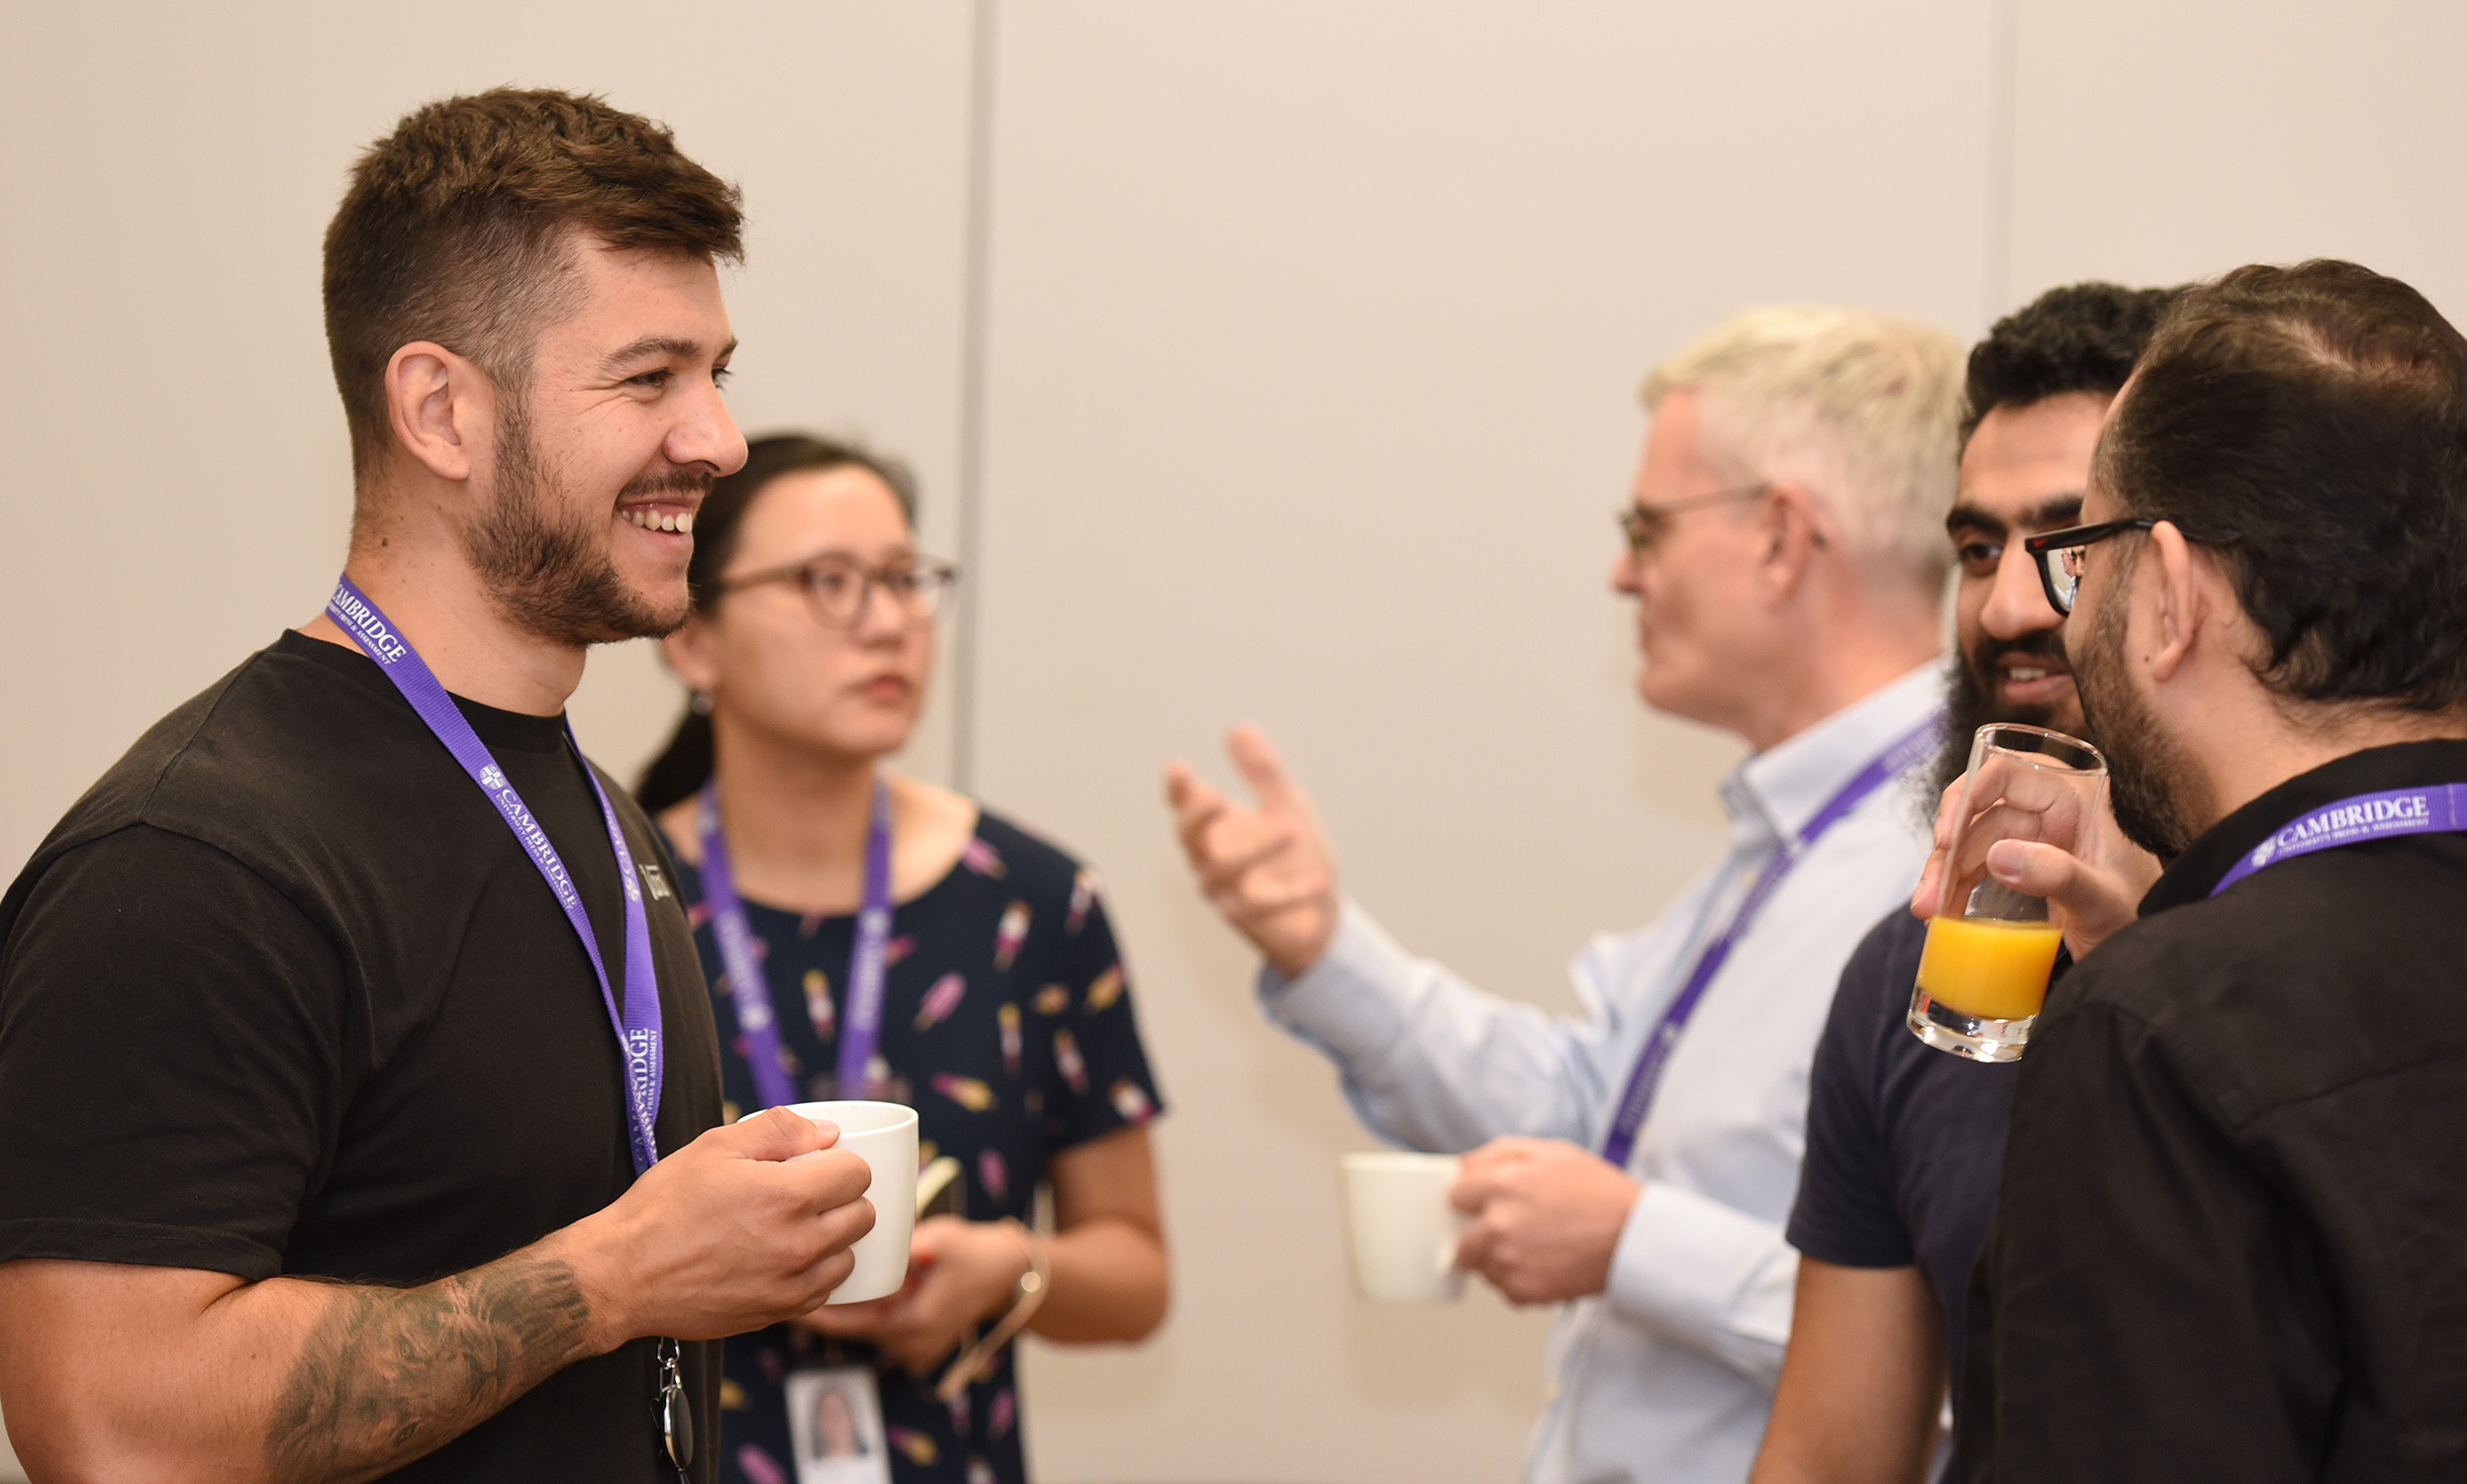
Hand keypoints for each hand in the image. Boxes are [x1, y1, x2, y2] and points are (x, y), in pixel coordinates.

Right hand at [562, 1106, 875, 1346]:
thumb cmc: (663, 1207)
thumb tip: (827, 1133)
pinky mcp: (776, 1314)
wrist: (622, 1274)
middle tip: (809, 1192)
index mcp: (789, 1196)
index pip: (858, 1173)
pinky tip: (786, 1259)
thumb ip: (779, 1130)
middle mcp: (800, 1244)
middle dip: (843, 1197)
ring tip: (797, 1227)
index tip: (817, 1163)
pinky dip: (815, 1274)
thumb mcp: (714, 1147)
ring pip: (849, 1257)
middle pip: (863, 1215)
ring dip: (834, 1239)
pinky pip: (822, 1292)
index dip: (840, 1161)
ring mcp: (790, 1285)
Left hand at [797, 1217, 1030, 1370]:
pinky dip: (870, 1308)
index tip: (785, 1299)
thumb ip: (906, 1248)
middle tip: (793, 1277)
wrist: (1011, 1273)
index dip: (815, 1312)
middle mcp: (911, 1344)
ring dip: (849, 1306)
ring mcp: (916, 1348)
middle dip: (827, 1303)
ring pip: (866, 1327)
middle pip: (853, 1327)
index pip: (849, 1324)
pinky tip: (860, 1285)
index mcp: (913, 1325)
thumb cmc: (977, 1253)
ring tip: (821, 1275)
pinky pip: (881, 1326)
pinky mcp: (918, 1342)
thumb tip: (867, 1240)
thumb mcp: (940, 1241)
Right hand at [1164, 725, 1340, 976]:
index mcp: (1215, 825)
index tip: (1179, 769)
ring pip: (1223, 870)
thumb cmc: (1296, 853)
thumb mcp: (1288, 807)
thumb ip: (1264, 774)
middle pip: (1189, 836)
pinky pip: (1262, 906)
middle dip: (1198, 818)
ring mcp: (1225, 890)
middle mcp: (1210, 856)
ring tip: (1292, 828)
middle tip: (1216, 797)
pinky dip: (1291, 893)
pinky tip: (1320, 880)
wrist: (1318, 911)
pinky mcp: (1248, 918)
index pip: (1185, 805)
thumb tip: (1238, 730)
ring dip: (1256, 849)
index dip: (1178, 789)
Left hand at [1450, 1137, 1639, 1305]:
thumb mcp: (1550, 1152)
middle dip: (1480, 1238)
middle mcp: (1499, 1223)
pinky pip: (1505, 1290)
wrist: (1633, 1237)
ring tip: (1538, 1248)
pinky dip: (1521, 1282)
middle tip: (1513, 1233)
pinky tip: (1546, 1266)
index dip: (1472, 1201)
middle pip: (1461, 1242)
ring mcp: (1509, 1260)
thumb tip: (1462, 1167)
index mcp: (1502, 1184)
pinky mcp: (1523, 1289)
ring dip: (1501, 1262)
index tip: (1483, 1205)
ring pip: (1484, 1269)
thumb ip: (1497, 1154)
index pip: (1455, 1196)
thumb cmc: (1597, 1192)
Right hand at [1910, 755, 2161, 958]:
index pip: (2007, 774)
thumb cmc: (2142, 917)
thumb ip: (2059, 876)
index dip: (1968, 797)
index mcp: (2074, 798)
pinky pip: (1976, 869)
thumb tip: (1999, 856)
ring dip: (1943, 875)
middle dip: (1947, 852)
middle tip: (1930, 894)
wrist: (2154, 954)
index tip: (1946, 837)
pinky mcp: (2021, 868)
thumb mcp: (2104, 900)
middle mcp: (2048, 811)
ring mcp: (2032, 839)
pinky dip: (1955, 889)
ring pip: (1969, 844)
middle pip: (1978, 813)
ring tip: (1929, 912)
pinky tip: (1942, 913)